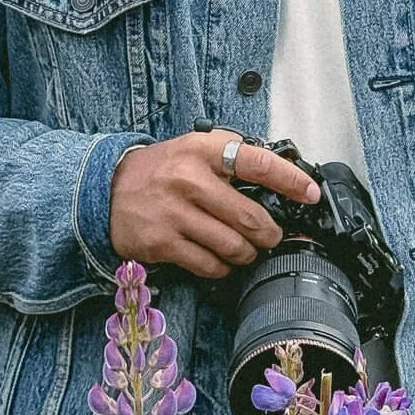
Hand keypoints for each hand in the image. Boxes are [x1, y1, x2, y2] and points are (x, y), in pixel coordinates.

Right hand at [109, 130, 320, 281]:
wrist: (104, 190)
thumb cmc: (158, 171)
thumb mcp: (191, 148)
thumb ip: (229, 156)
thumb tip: (277, 172)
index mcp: (202, 150)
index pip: (257, 162)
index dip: (290, 180)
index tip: (310, 193)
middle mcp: (189, 179)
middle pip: (250, 216)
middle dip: (269, 233)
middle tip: (270, 236)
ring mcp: (174, 213)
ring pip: (233, 245)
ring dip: (246, 253)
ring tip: (245, 250)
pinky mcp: (163, 242)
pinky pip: (208, 264)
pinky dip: (221, 267)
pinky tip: (219, 261)